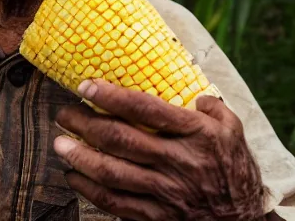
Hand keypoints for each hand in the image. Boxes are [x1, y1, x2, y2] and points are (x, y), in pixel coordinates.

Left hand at [54, 79, 267, 220]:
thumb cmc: (235, 170)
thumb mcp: (234, 131)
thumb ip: (213, 107)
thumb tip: (193, 93)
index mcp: (195, 134)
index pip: (145, 109)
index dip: (111, 96)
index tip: (86, 87)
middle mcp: (176, 161)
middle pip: (120, 139)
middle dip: (85, 124)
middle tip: (64, 114)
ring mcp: (165, 191)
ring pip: (112, 173)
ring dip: (80, 156)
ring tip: (59, 143)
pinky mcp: (156, 217)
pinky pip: (116, 204)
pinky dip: (90, 190)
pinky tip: (74, 176)